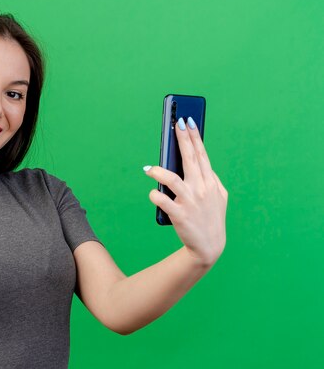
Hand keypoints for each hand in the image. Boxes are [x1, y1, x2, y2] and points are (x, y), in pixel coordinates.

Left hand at [145, 117, 227, 266]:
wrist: (208, 247)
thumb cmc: (211, 218)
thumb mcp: (219, 197)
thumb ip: (211, 180)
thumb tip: (198, 163)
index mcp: (210, 183)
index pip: (202, 155)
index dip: (194, 137)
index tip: (187, 121)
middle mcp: (202, 189)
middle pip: (190, 160)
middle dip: (183, 140)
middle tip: (175, 124)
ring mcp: (191, 202)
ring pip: (173, 180)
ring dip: (159, 172)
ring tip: (149, 169)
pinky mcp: (180, 215)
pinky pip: (163, 201)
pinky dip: (155, 196)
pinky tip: (151, 193)